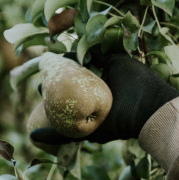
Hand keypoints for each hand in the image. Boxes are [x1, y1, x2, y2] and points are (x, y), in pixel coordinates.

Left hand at [30, 53, 178, 146]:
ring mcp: (106, 69)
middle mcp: (97, 84)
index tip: (40, 87)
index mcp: (90, 101)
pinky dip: (82, 44)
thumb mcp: (84, 134)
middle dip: (56, 71)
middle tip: (44, 72)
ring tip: (50, 58)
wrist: (147, 109)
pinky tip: (67, 47)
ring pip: (80, 59)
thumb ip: (60, 135)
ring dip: (66, 57)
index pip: (66, 91)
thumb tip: (31, 135)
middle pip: (71, 73)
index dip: (51, 88)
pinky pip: (95, 47)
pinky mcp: (114, 56)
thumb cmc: (116, 124)